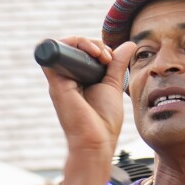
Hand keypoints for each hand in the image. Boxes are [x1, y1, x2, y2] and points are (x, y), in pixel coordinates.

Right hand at [42, 36, 135, 157]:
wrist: (96, 142)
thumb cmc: (104, 122)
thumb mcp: (113, 86)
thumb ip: (117, 65)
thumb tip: (129, 44)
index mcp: (79, 79)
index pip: (83, 52)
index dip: (97, 47)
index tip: (112, 59)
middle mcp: (67, 77)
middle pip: (74, 46)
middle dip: (93, 43)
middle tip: (108, 57)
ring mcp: (60, 79)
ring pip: (65, 44)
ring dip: (85, 42)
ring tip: (102, 55)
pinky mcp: (56, 81)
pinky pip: (55, 50)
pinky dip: (73, 44)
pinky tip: (92, 53)